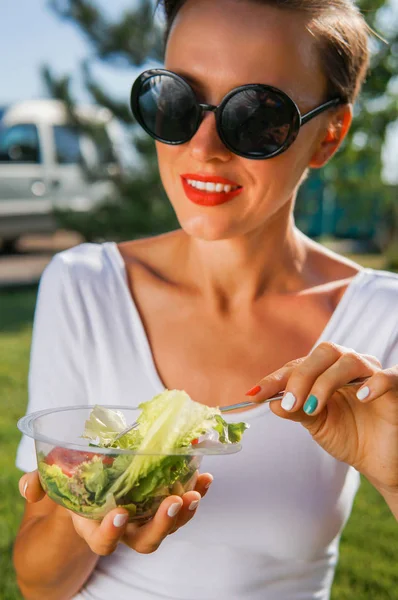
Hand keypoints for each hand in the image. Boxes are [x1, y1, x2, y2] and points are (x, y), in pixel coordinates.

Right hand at [19, 469, 212, 554]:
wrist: (87, 498)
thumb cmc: (68, 492)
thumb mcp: (50, 489)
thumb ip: (39, 486)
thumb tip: (30, 485)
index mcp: (93, 526)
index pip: (103, 542)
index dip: (112, 532)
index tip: (121, 512)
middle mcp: (122, 529)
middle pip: (145, 542)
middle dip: (161, 525)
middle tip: (173, 502)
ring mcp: (144, 519)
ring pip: (167, 527)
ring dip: (185, 512)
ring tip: (196, 491)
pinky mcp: (160, 505)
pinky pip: (181, 506)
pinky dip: (196, 493)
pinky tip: (205, 479)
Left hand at [248, 343, 397, 492]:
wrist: (379, 461)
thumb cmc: (348, 436)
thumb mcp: (316, 424)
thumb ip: (296, 410)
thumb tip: (272, 401)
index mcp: (326, 371)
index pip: (299, 364)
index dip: (276, 378)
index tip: (254, 394)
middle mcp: (348, 366)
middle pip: (324, 352)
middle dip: (302, 376)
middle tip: (290, 402)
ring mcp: (373, 374)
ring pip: (349, 361)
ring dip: (326, 382)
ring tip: (313, 408)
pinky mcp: (396, 388)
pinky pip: (388, 376)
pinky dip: (374, 383)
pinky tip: (361, 397)